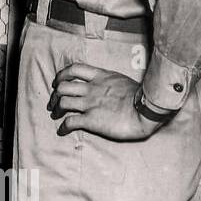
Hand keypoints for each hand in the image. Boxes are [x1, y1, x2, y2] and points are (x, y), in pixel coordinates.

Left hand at [48, 63, 162, 141]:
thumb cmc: (142, 98)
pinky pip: (70, 122)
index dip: (62, 74)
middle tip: (53, 103)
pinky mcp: (91, 120)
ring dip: (55, 109)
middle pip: (63, 86)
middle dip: (54, 95)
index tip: (58, 81)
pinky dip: (63, 127)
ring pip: (62, 102)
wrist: (147, 111)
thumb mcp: (124, 81)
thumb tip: (109, 86)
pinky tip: (62, 130)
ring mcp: (90, 104)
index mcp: (101, 77)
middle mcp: (92, 89)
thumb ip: (111, 82)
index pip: (75, 69)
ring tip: (54, 115)